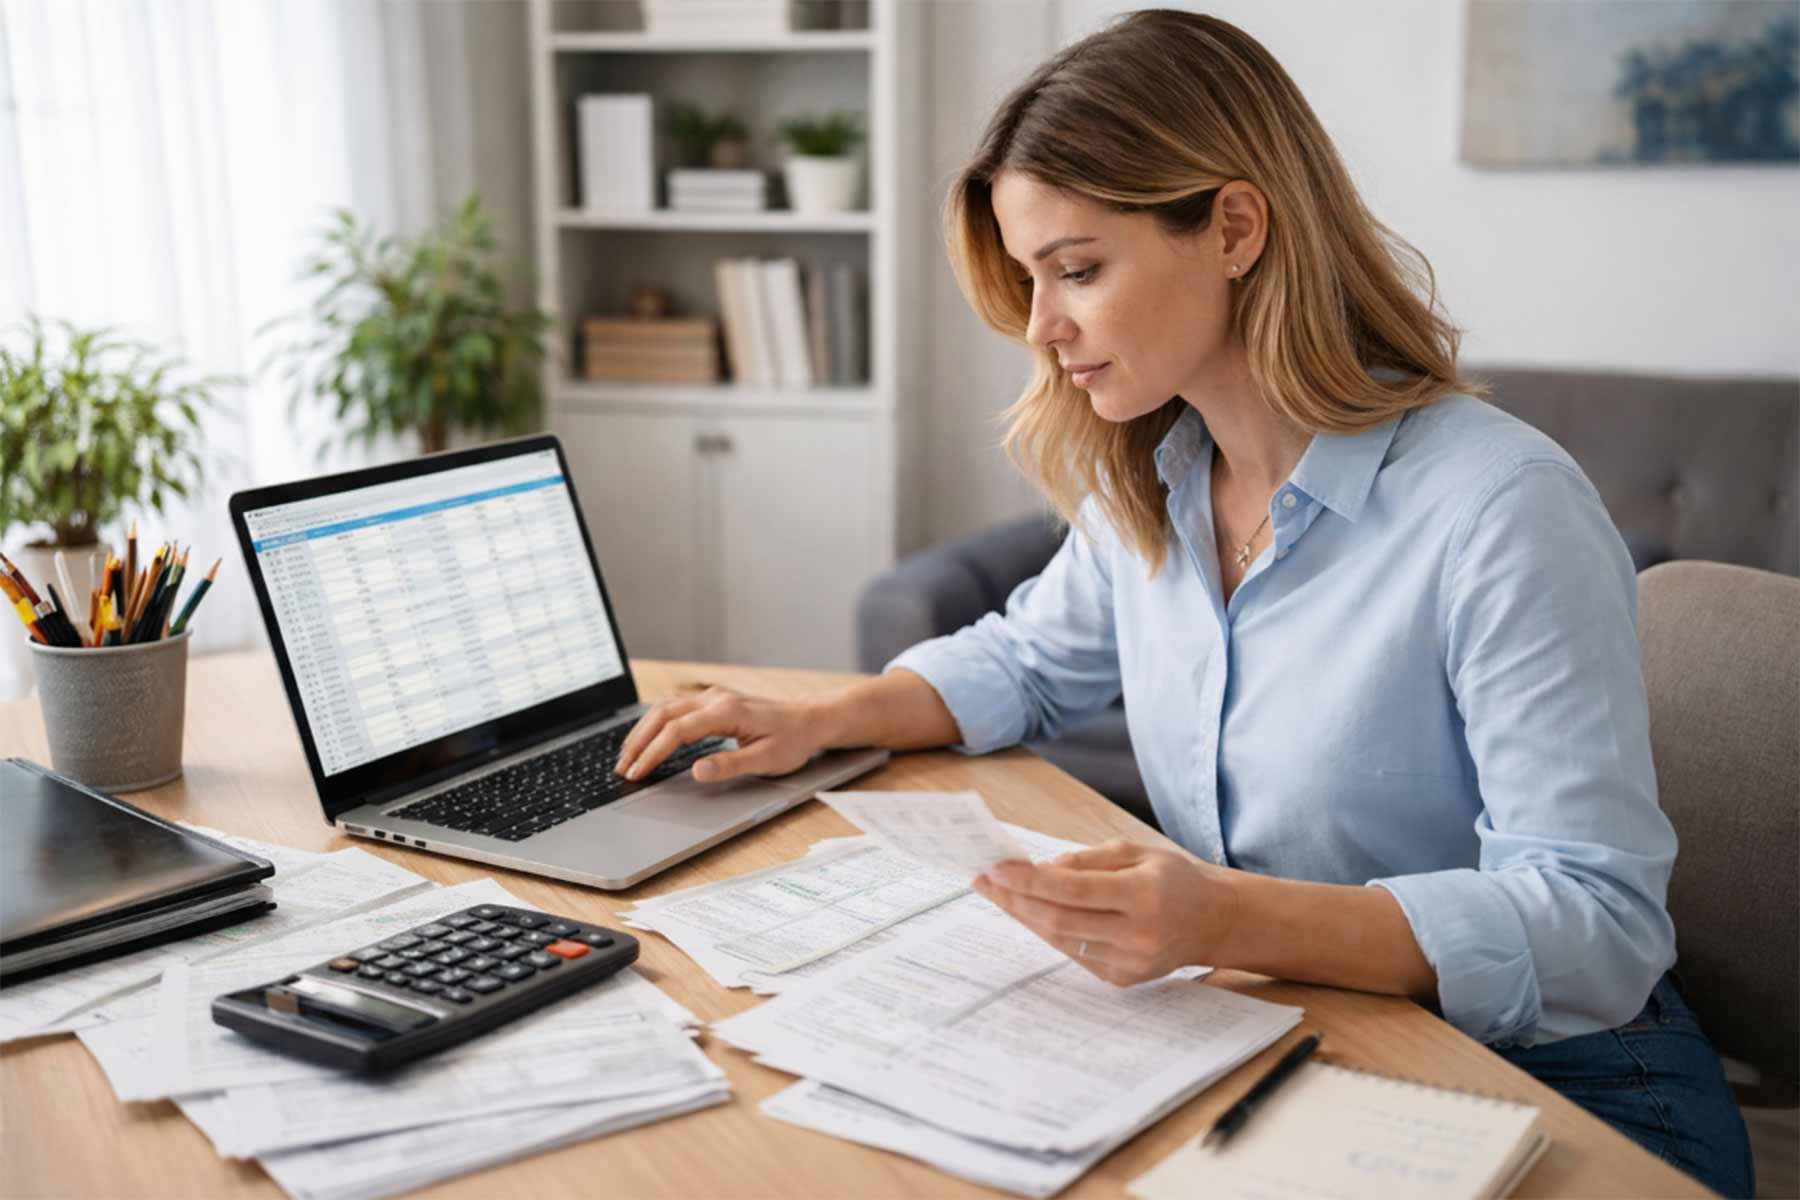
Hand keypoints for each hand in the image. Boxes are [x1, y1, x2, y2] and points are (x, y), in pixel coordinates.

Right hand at [616, 687, 833, 783]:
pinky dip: (656, 724)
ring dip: (643, 731)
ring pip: (666, 708)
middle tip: (622, 768)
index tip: (636, 772)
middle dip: (639, 741)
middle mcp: (715, 699)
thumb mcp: (766, 760)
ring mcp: (713, 698)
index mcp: (726, 712)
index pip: (677, 731)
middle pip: (663, 714)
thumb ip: (730, 765)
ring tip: (627, 756)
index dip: (653, 753)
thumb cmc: (792, 741)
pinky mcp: (713, 702)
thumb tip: (696, 771)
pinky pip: (676, 709)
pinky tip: (647, 738)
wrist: (809, 720)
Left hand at [972, 840, 1239, 985]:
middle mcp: (1138, 934)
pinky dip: (1051, 932)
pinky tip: (1033, 913)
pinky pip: (1075, 953)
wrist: (1214, 921)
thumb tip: (1041, 870)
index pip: (1073, 890)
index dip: (1029, 881)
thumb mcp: (1136, 853)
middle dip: (1016, 900)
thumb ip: (1087, 860)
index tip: (995, 869)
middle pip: (1060, 920)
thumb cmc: (1173, 879)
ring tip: (1000, 894)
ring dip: (1026, 917)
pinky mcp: (1123, 979)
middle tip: (985, 881)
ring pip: (1061, 941)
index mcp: (1144, 895)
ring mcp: (1131, 962)